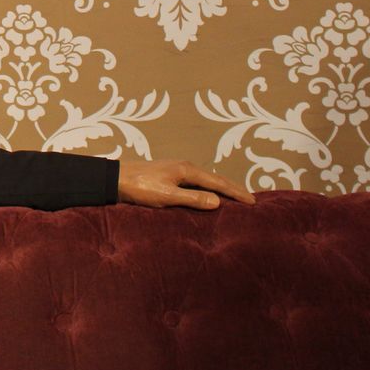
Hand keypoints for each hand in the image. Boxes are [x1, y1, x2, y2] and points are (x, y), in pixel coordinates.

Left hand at [117, 159, 254, 209]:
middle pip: (216, 179)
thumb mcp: (167, 196)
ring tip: (235, 198)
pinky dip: (209, 188)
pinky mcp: (170, 175)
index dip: (237, 193)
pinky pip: (197, 182)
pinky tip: (209, 195)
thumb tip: (218, 201)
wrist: (116, 179)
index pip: (219, 183)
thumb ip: (192, 199)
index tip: (253, 202)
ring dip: (223, 188)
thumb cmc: (140, 187)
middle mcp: (185, 167)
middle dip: (234, 189)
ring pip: (207, 180)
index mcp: (187, 170)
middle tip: (251, 200)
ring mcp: (178, 170)